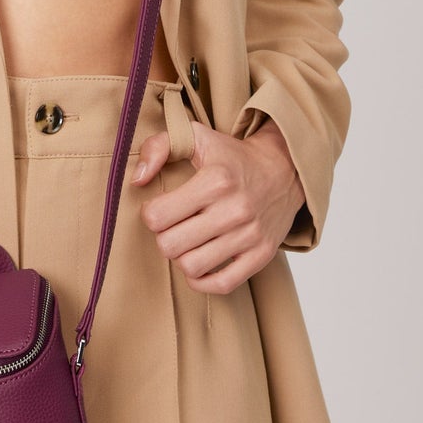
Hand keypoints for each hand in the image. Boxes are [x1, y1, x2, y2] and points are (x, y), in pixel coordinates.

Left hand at [130, 114, 304, 293]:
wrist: (285, 169)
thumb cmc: (233, 156)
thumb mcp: (196, 136)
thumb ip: (158, 147)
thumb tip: (137, 180)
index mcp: (215, 180)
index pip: (157, 216)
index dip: (150, 214)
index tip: (160, 208)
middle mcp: (234, 210)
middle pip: (170, 246)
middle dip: (163, 237)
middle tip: (173, 227)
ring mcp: (249, 236)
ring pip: (192, 267)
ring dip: (181, 257)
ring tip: (188, 242)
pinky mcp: (261, 255)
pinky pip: (222, 285)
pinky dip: (203, 281)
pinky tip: (200, 264)